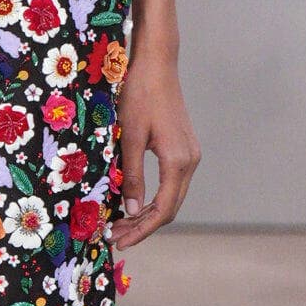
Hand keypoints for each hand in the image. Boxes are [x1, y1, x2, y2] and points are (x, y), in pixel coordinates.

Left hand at [111, 52, 200, 246]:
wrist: (157, 64)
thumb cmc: (139, 94)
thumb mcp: (129, 137)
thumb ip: (131, 175)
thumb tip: (130, 210)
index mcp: (177, 161)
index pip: (163, 210)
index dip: (141, 230)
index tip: (119, 241)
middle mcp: (190, 161)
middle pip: (170, 208)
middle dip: (143, 226)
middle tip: (115, 236)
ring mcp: (190, 154)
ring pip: (172, 196)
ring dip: (148, 213)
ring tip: (120, 222)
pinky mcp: (184, 148)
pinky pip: (172, 183)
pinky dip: (154, 197)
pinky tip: (133, 201)